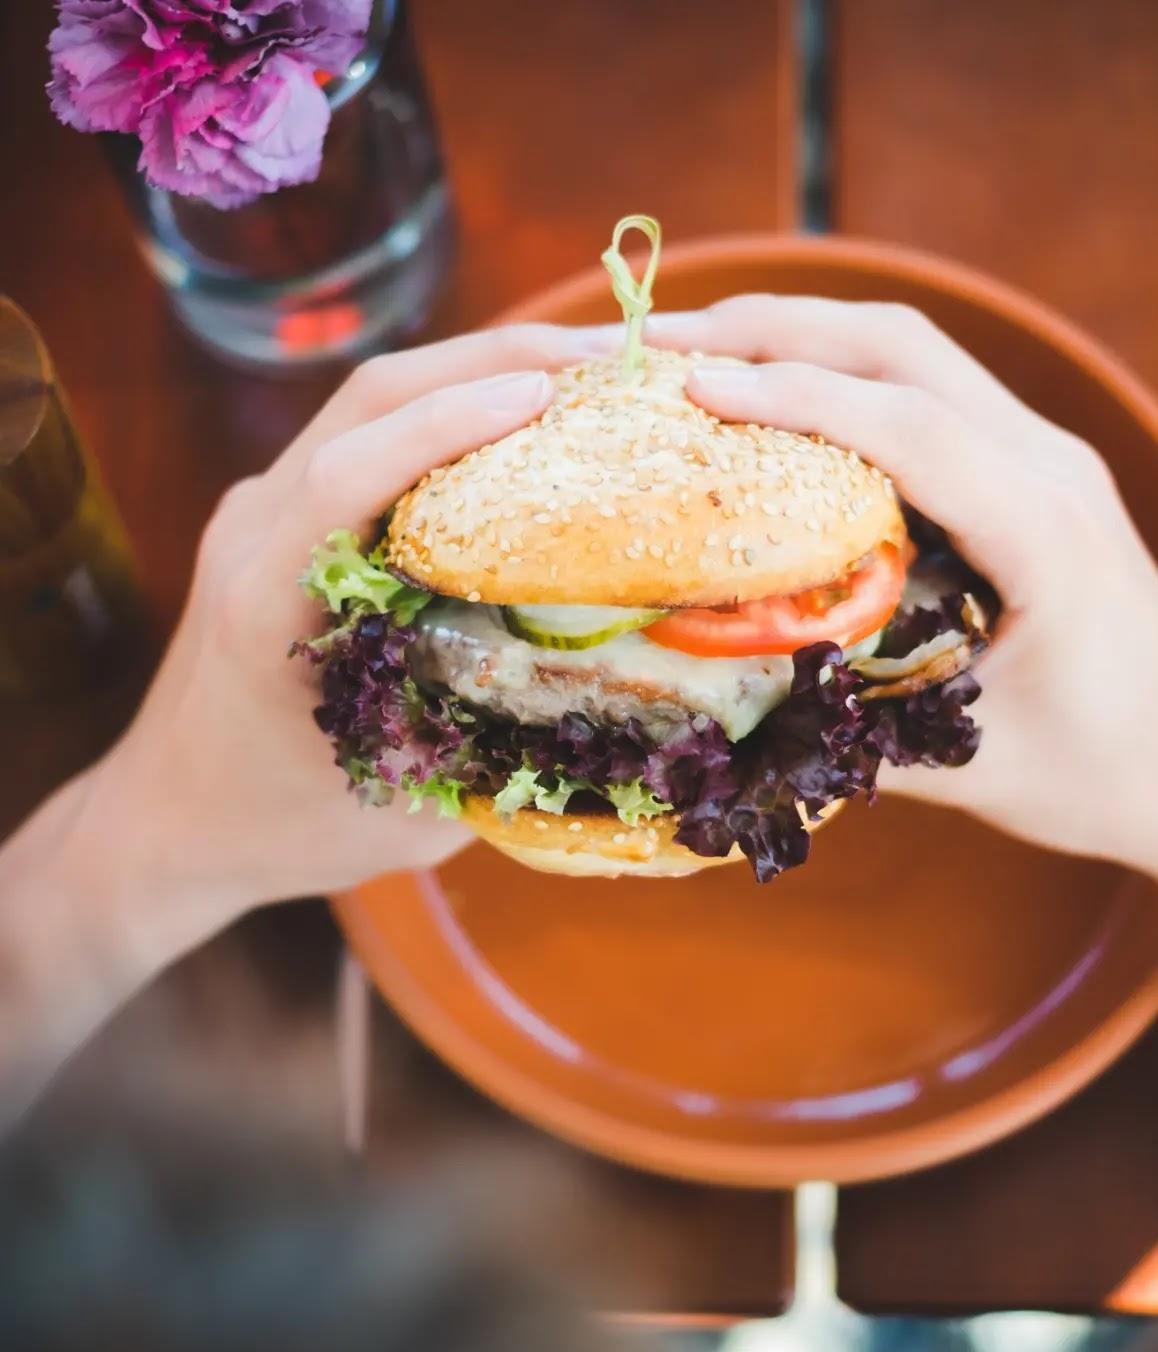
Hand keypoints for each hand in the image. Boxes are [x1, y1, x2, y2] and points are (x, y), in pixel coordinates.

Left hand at [67, 323, 618, 969]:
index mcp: (265, 599)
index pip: (349, 474)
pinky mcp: (282, 515)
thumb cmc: (278, 828)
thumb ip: (501, 760)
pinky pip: (371, 432)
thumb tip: (626, 717)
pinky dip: (453, 409)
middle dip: (492, 361)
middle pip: (369, 400)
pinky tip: (526, 421)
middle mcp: (255, 530)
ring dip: (478, 370)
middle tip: (611, 358)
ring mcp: (262, 512)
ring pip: (371, 402)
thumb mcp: (401, 811)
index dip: (448, 425)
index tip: (547, 397)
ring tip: (587, 371)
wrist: (171, 822)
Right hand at [649, 296, 1157, 875]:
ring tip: (696, 348)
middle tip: (658, 339)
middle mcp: (1052, 467)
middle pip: (902, 348)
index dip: (793, 397)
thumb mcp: (971, 761)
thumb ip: (852, 727)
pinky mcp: (1034, 472)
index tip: (690, 387)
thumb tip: (721, 703)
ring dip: (803, 336)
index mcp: (1046, 531)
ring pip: (914, 354)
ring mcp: (1048, 458)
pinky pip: (928, 393)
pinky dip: (841, 375)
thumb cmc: (1104, 775)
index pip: (908, 429)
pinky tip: (776, 394)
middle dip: (773, 329)